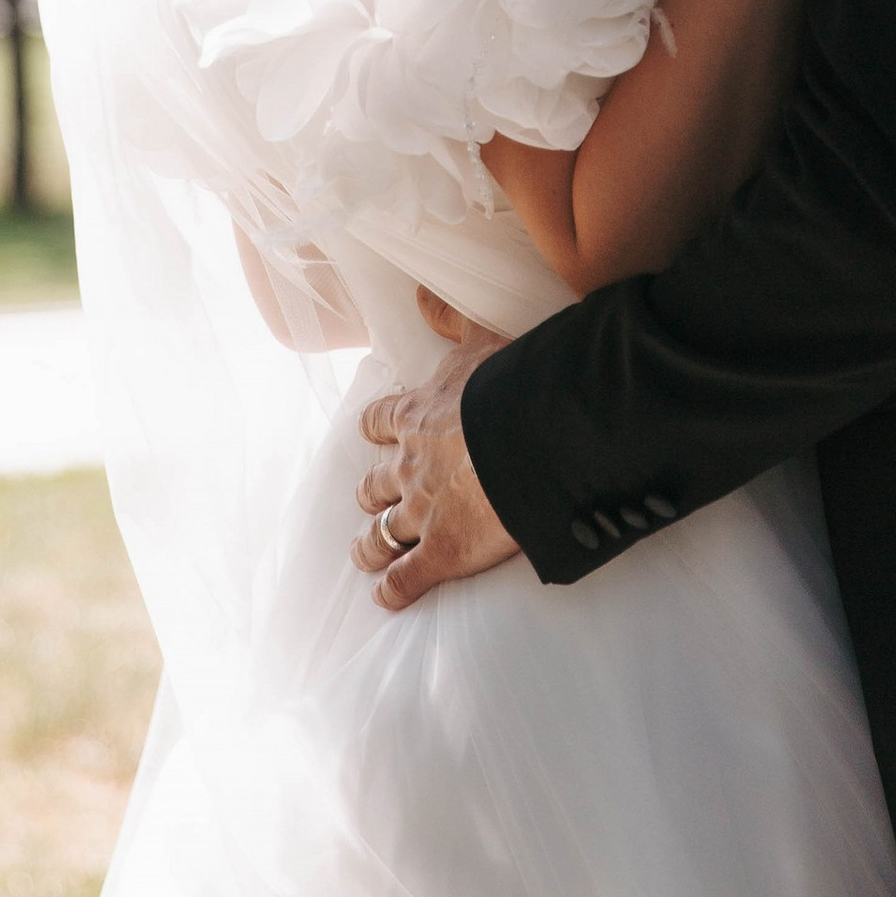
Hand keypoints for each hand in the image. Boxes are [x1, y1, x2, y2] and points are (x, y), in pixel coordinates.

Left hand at [355, 292, 524, 609]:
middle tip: (372, 497)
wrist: (531, 440)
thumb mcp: (480, 339)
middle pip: (375, 483)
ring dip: (370, 545)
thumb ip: (451, 320)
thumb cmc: (510, 385)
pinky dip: (393, 591)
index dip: (377, 429)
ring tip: (364, 554)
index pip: (381, 422)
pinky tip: (385, 598)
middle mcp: (409, 467)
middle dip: (373, 491)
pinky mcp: (441, 554)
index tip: (374, 434)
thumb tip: (423, 297)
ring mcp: (421, 514)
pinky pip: (406, 579)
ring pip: (380, 535)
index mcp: (417, 417)